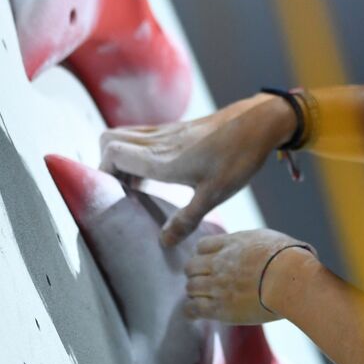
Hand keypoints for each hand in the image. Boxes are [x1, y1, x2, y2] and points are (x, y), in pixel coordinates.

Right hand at [99, 94, 295, 245]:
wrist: (260, 122)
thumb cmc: (239, 157)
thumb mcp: (215, 193)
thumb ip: (187, 218)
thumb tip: (163, 242)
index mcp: (162, 158)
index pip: (112, 152)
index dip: (103, 172)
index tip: (113, 195)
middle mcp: (158, 141)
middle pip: (110, 140)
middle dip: (107, 165)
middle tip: (122, 192)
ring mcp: (167, 132)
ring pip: (126, 136)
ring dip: (122, 158)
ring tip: (138, 187)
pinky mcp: (178, 129)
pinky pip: (144, 136)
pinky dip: (138, 152)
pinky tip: (157, 173)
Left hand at [184, 229, 316, 323]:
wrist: (291, 279)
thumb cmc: (290, 258)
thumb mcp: (270, 239)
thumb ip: (255, 243)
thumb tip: (262, 246)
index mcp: (232, 243)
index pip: (201, 246)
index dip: (204, 255)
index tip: (210, 263)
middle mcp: (220, 262)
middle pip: (191, 267)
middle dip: (196, 273)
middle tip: (206, 282)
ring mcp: (218, 285)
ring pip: (191, 287)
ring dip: (196, 292)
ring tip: (206, 298)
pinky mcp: (220, 308)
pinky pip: (192, 308)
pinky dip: (192, 310)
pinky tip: (198, 312)